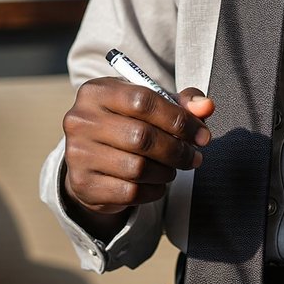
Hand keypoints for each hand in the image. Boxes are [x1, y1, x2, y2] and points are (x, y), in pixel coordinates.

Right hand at [62, 78, 212, 237]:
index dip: (178, 118)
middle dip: (177, 149)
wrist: (89, 156)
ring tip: (173, 168)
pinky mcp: (83, 185)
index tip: (202, 134)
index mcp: (97, 91)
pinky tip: (157, 183)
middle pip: (142, 137)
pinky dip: (153, 190)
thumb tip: (206, 106)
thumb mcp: (149, 104)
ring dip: (166, 171)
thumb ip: (180, 102)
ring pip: (137, 168)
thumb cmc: (126, 122)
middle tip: (194, 157)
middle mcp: (80, 120)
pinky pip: (130, 193)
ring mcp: (78, 154)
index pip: (144, 100)